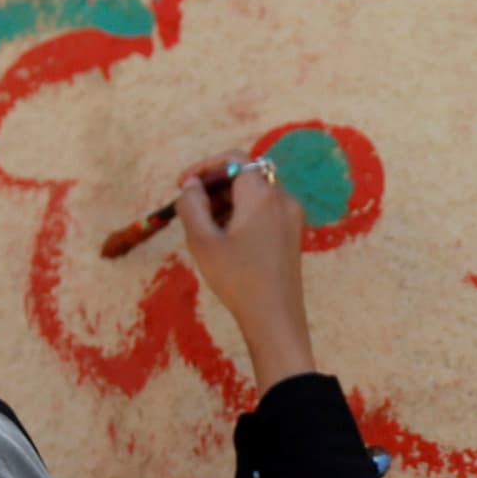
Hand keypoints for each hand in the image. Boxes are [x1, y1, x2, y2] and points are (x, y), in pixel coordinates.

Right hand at [178, 158, 319, 393]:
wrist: (275, 318)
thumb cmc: (237, 279)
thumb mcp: (202, 240)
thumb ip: (191, 204)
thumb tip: (191, 185)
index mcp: (262, 194)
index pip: (235, 159)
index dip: (205, 166)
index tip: (184, 185)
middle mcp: (283, 198)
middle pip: (246, 175)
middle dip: (215, 186)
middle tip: (191, 209)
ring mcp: (292, 217)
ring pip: (255, 193)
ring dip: (227, 202)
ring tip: (205, 229)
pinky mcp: (292, 234)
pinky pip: (265, 211)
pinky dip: (243, 214)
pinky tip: (226, 240)